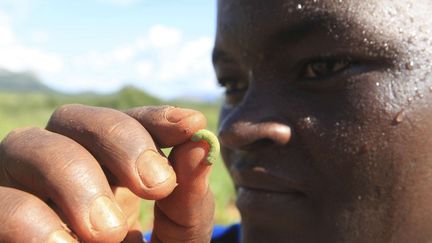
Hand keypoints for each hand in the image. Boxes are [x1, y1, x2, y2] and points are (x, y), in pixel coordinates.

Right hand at [0, 104, 213, 242]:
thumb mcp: (175, 241)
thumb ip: (188, 202)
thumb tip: (202, 147)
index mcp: (109, 169)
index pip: (126, 122)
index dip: (155, 117)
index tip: (190, 123)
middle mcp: (62, 168)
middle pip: (74, 118)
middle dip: (119, 141)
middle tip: (156, 186)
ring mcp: (22, 188)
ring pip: (25, 144)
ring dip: (74, 178)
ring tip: (108, 232)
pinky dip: (30, 220)